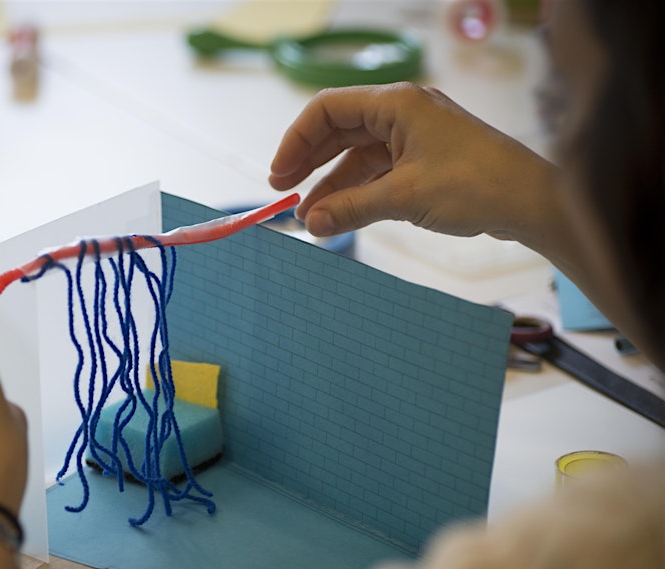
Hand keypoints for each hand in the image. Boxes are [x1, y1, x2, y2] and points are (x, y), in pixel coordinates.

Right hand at [269, 83, 564, 241]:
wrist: (530, 200)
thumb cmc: (474, 185)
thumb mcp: (403, 198)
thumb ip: (350, 208)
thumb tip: (311, 224)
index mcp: (396, 103)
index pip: (327, 110)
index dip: (296, 141)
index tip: (279, 176)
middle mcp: (402, 112)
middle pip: (339, 130)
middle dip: (309, 162)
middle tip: (282, 193)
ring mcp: (415, 135)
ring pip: (358, 155)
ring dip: (332, 184)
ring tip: (309, 218)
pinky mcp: (425, 159)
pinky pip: (378, 170)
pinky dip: (357, 191)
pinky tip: (338, 215)